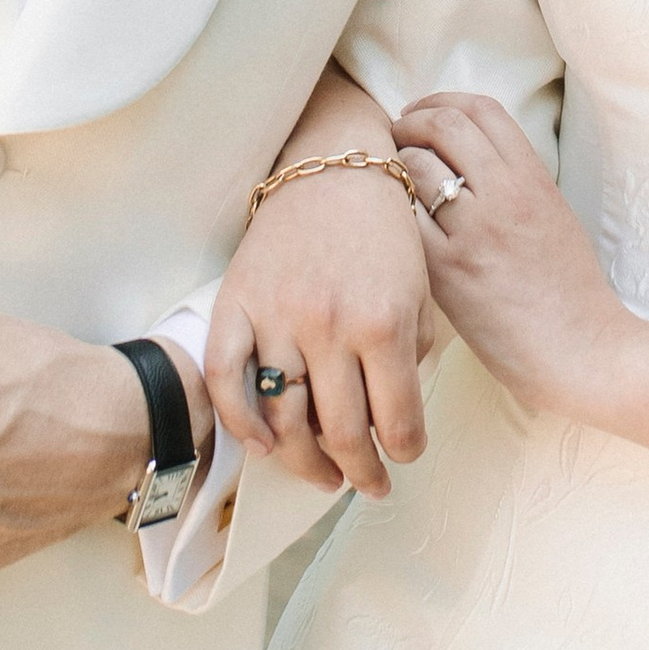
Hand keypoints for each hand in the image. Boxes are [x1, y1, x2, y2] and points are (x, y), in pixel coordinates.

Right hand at [207, 114, 433, 502]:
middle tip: (369, 484)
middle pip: (341, 433)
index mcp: (385, 323)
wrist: (334, 165)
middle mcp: (329, 327)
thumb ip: (414, 353)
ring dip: (306, 463)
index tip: (404, 458)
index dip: (403, 452)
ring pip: (284, 420)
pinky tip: (263, 446)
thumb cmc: (385, 228)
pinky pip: (226, 378)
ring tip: (325, 475)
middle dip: (361, 472)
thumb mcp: (422, 288)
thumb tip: (396, 417)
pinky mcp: (236, 303)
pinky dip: (240, 422)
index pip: (396, 422)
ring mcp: (278, 317)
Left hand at [393, 95, 631, 423]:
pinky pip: (405, 222)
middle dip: (409, 120)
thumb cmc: (572, 292)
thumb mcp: (554, 216)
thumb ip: (515, 182)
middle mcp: (504, 194)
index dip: (442, 100)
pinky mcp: (448, 273)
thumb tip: (465, 159)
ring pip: (416, 167)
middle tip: (395, 135)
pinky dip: (394, 213)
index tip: (422, 112)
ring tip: (388, 180)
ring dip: (394, 164)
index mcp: (535, 178)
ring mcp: (474, 232)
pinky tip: (392, 225)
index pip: (481, 109)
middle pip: (444, 124)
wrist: (583, 351)